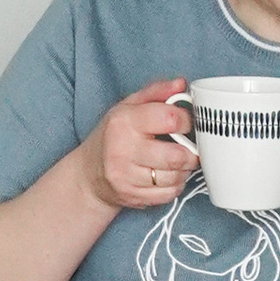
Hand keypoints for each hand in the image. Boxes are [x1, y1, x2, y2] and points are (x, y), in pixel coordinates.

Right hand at [82, 75, 196, 216]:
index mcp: (124, 121)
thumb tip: (181, 84)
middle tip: (190, 148)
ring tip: (177, 162)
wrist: (89, 174)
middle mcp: (123, 149)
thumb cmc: (112, 136)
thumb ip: (156, 92)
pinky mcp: (132, 196)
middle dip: (191, 153)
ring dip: (184, 170)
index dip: (187, 121)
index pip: (170, 119)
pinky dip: (175, 186)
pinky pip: (169, 194)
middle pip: (177, 155)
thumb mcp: (128, 107)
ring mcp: (126, 176)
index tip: (187, 123)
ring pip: (175, 177)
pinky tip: (167, 177)